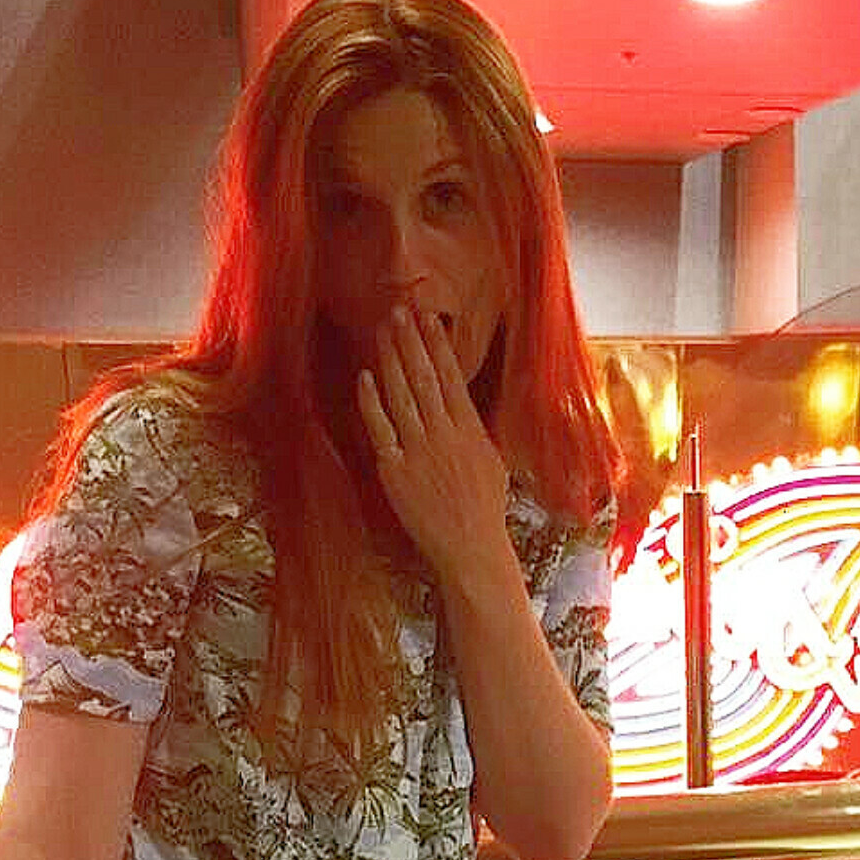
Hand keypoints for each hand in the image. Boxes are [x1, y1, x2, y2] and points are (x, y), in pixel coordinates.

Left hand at [357, 302, 511, 588]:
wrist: (472, 549)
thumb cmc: (485, 511)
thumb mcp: (493, 464)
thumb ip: (476, 432)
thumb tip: (465, 407)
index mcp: (470, 431)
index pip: (451, 377)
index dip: (437, 344)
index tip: (428, 317)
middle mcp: (445, 435)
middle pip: (424, 377)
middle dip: (411, 340)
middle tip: (400, 309)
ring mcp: (419, 451)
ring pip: (401, 394)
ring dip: (390, 358)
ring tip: (383, 330)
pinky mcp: (396, 470)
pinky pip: (381, 428)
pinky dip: (372, 400)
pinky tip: (366, 376)